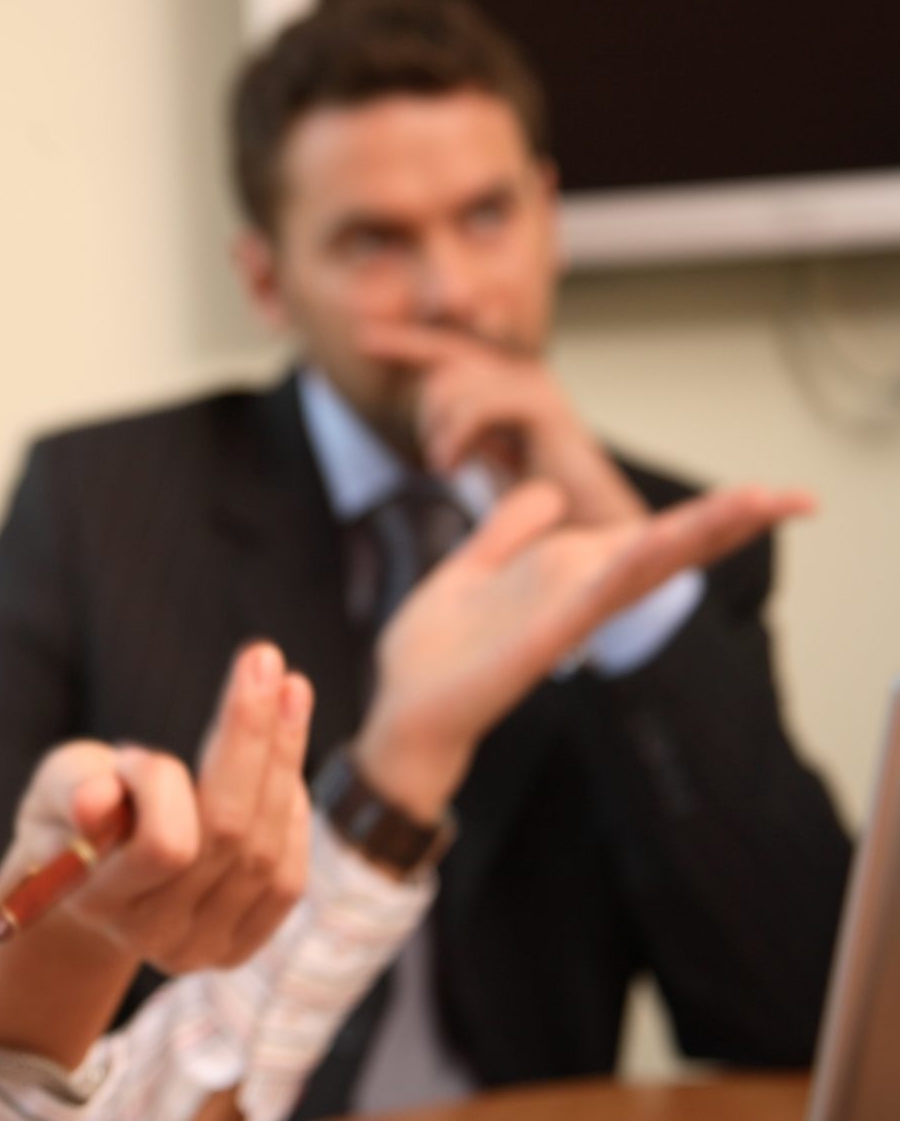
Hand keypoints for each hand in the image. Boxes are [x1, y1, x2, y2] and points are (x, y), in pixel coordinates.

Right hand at [0, 642, 314, 973]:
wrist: (85, 884)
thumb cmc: (66, 813)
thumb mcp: (53, 788)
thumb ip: (70, 789)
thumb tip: (95, 798)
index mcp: (99, 901)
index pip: (165, 845)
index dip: (164, 783)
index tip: (141, 743)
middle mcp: (156, 937)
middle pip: (231, 837)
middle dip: (252, 738)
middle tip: (266, 657)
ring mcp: (203, 948)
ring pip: (266, 851)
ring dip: (284, 761)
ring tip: (290, 690)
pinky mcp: (240, 947)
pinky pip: (287, 879)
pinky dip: (292, 813)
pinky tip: (284, 762)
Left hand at [357, 480, 812, 820]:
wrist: (401, 709)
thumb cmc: (435, 652)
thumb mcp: (472, 570)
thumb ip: (509, 532)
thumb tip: (550, 492)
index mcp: (563, 577)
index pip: (643, 538)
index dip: (701, 516)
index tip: (766, 491)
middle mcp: (574, 598)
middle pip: (661, 552)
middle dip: (724, 523)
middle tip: (799, 494)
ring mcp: (562, 621)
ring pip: (638, 571)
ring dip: (691, 538)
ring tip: (751, 505)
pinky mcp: (536, 644)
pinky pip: (584, 603)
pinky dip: (616, 574)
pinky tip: (648, 547)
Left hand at [360, 322, 645, 527]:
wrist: (582, 532)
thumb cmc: (534, 498)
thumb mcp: (485, 450)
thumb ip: (460, 418)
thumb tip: (425, 391)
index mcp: (508, 378)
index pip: (447, 346)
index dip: (405, 340)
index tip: (361, 339)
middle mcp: (523, 372)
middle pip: (444, 358)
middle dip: (427, 409)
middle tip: (441, 460)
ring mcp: (535, 386)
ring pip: (452, 384)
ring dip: (438, 431)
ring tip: (449, 468)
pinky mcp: (542, 410)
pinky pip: (476, 406)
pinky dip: (454, 438)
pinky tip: (452, 468)